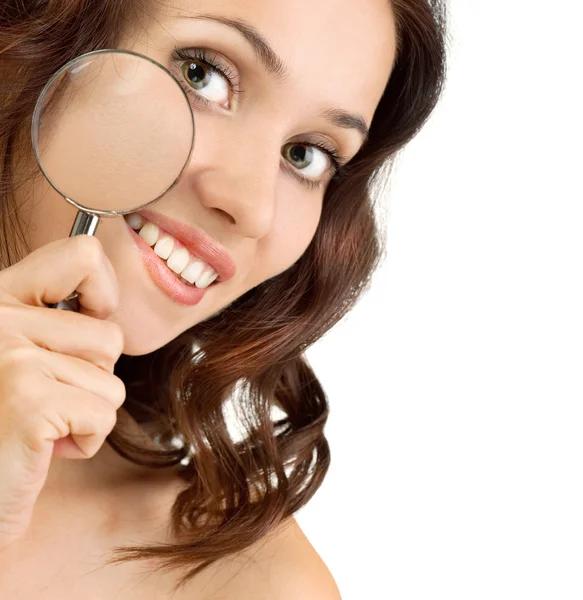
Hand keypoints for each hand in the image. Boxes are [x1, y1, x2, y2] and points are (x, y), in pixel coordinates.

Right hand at [0, 235, 124, 550]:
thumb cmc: (3, 425)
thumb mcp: (17, 356)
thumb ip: (53, 322)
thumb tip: (106, 307)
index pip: (82, 254)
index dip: (103, 293)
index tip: (88, 322)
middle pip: (109, 336)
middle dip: (90, 379)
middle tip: (45, 399)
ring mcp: (10, 357)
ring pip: (111, 380)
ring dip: (85, 413)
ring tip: (37, 425)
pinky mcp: (29, 401)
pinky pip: (103, 416)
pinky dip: (83, 441)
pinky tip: (39, 448)